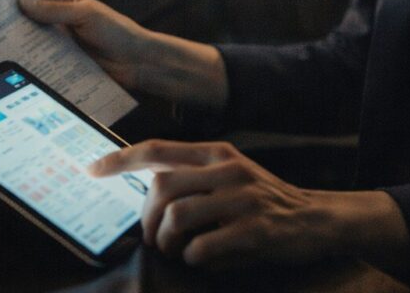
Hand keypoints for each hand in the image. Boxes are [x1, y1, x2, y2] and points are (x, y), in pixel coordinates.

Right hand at [19, 0, 227, 107]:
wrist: (138, 63)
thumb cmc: (116, 31)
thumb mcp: (84, 15)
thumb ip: (54, 10)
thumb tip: (21, 3)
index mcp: (64, 1)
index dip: (12, 1)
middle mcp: (60, 21)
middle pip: (29, 23)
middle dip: (9, 27)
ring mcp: (61, 43)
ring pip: (33, 44)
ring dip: (18, 48)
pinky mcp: (64, 64)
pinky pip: (43, 63)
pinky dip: (31, 65)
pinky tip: (13, 70)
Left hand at [90, 139, 409, 270]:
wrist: (317, 220)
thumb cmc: (264, 203)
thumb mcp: (231, 176)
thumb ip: (194, 177)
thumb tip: (146, 193)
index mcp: (217, 153)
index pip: (158, 150)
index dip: (120, 160)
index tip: (91, 169)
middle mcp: (228, 169)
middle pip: (161, 189)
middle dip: (147, 221)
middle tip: (155, 240)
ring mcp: (242, 199)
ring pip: (177, 218)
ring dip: (167, 242)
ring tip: (178, 251)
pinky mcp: (254, 230)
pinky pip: (202, 248)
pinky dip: (194, 259)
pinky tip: (205, 258)